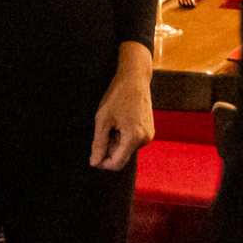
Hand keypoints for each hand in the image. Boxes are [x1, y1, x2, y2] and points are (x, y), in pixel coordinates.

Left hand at [90, 49, 154, 171]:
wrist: (135, 78)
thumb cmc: (118, 96)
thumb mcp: (103, 119)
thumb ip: (98, 144)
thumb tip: (94, 163)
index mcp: (134, 137)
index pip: (116, 164)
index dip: (102, 163)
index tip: (93, 153)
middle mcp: (145, 139)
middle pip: (121, 156)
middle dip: (109, 147)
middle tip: (104, 128)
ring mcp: (149, 135)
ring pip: (126, 148)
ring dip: (115, 140)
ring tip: (113, 121)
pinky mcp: (149, 130)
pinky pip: (132, 141)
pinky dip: (123, 135)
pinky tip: (120, 120)